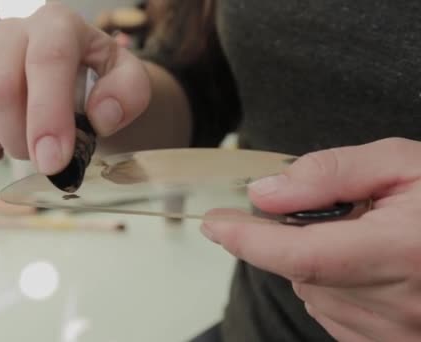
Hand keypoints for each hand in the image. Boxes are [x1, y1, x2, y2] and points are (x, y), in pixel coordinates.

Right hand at [0, 3, 149, 173]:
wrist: (76, 79)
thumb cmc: (100, 83)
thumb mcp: (129, 82)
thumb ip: (128, 94)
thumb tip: (99, 116)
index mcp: (58, 25)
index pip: (47, 61)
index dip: (47, 115)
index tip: (53, 162)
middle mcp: (11, 33)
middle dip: (20, 138)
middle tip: (45, 159)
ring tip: (21, 146)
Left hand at [202, 138, 420, 340]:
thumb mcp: (405, 163)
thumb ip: (332, 172)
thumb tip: (267, 193)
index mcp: (404, 252)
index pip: (302, 255)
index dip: (248, 240)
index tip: (215, 222)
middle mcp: (400, 305)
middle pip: (302, 273)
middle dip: (293, 239)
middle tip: (334, 211)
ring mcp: (397, 334)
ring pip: (315, 294)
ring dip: (316, 262)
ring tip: (366, 238)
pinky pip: (335, 315)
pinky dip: (334, 286)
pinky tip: (368, 266)